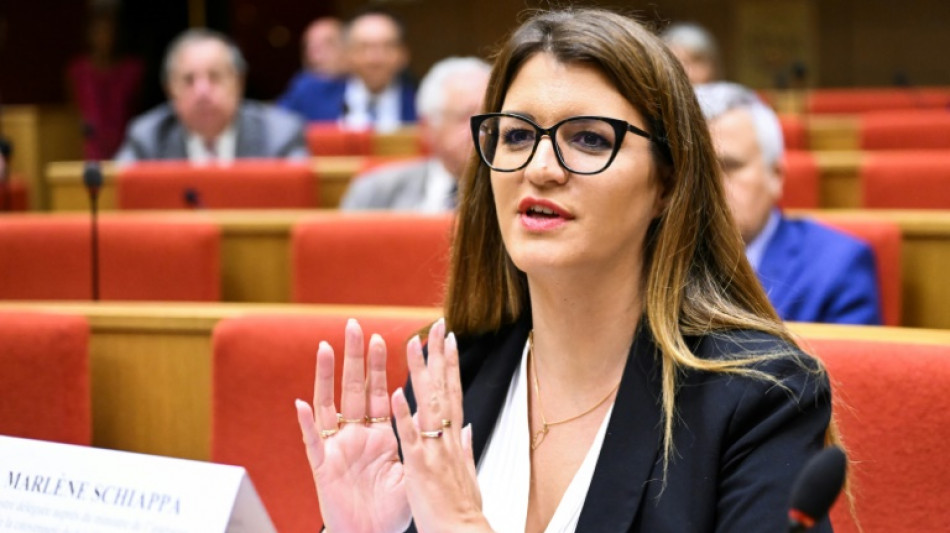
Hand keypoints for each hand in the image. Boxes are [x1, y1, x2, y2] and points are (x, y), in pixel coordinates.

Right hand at [295, 319, 410, 532]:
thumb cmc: (392, 507)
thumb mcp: (412, 468)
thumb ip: (417, 440)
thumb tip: (434, 411)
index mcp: (379, 433)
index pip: (380, 391)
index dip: (380, 365)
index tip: (382, 336)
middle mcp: (356, 435)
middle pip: (354, 388)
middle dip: (354, 357)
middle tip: (353, 325)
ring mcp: (337, 448)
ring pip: (329, 405)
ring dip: (326, 376)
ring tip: (324, 347)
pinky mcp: (323, 468)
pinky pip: (313, 443)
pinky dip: (307, 424)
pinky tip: (301, 404)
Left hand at [392, 319, 491, 531]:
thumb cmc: (462, 511)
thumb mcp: (468, 474)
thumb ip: (465, 448)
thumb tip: (469, 429)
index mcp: (455, 440)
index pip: (453, 394)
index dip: (451, 365)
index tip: (449, 339)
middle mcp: (447, 438)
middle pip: (444, 389)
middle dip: (439, 356)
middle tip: (436, 326)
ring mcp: (434, 450)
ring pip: (427, 404)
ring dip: (420, 373)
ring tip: (412, 344)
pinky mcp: (419, 467)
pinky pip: (410, 437)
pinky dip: (404, 415)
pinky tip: (396, 393)